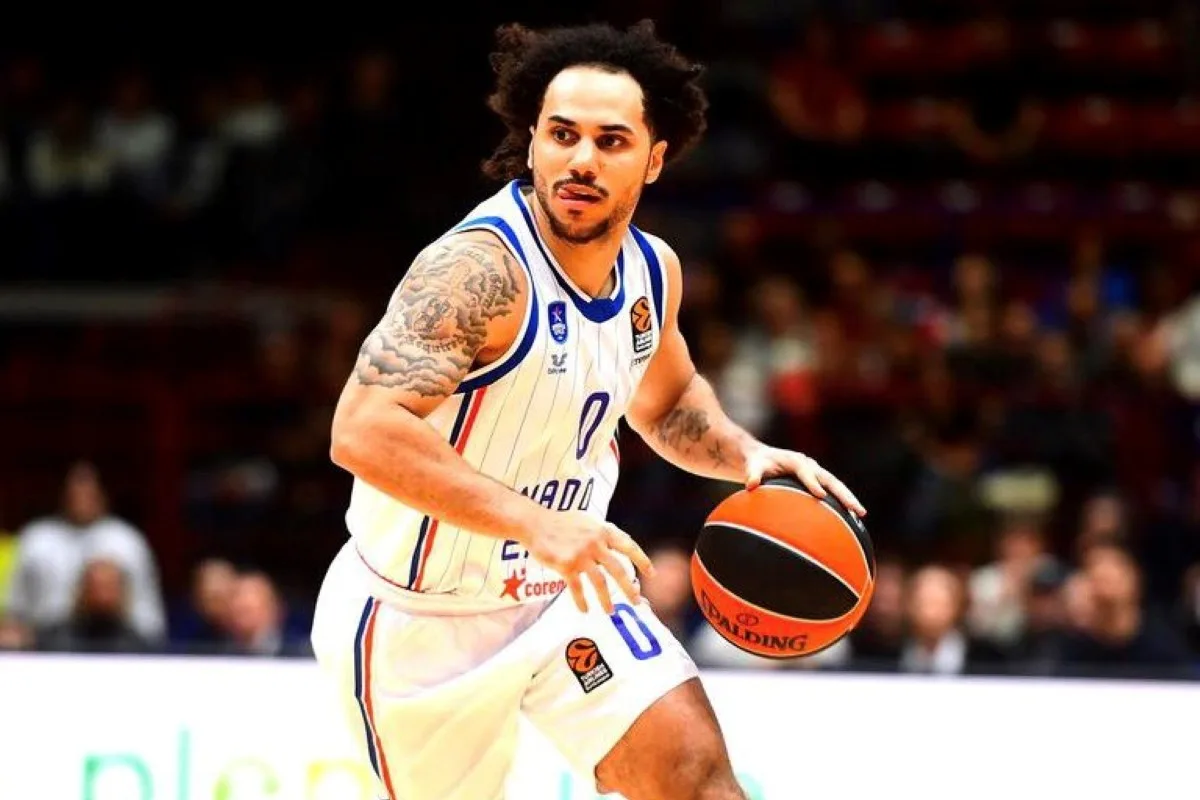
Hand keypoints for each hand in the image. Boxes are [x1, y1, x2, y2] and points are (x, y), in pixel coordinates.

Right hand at [524, 511, 654, 614]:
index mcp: (603, 531)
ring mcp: (581, 554)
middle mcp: (595, 542)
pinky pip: (577, 588)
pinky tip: (585, 610)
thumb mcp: (587, 522)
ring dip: (606, 599)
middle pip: (618, 569)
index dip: (642, 560)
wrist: (534, 523)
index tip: (651, 574)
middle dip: (629, 588)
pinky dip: (581, 600)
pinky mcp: (566, 565)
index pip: (629, 546)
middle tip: (637, 602)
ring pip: (600, 582)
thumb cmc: (560, 523)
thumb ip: (602, 535)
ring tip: (610, 612)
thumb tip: (618, 551)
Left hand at [744, 445, 866, 517]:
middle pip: (830, 480)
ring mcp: (816, 474)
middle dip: (843, 494)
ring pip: (836, 486)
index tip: (820, 495)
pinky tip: (850, 519)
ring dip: (848, 499)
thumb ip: (753, 474)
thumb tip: (750, 485)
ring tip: (861, 514)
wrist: (763, 457)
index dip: (812, 482)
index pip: (806, 472)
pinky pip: (832, 492)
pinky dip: (840, 503)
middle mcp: (810, 466)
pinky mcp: (817, 481)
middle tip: (856, 509)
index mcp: (796, 461)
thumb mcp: (752, 466)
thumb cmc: (757, 463)